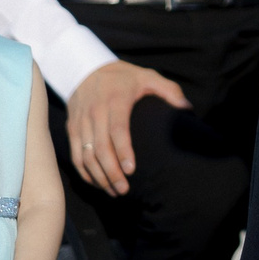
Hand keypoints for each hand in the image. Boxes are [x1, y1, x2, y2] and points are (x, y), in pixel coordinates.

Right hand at [66, 60, 188, 195]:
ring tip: (114, 191)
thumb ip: (168, 90)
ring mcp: (80, 121)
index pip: (117, 130)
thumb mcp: (147, 76)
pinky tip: (97, 183)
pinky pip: (75, 155)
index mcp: (115, 100)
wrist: (86, 68)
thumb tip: (186, 108)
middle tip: (125, 190)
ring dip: (98, 177)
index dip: (123, 152)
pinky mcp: (71, 129)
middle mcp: (95, 111)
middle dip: (111, 172)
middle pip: (100, 148)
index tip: (132, 171)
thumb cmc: (123, 77)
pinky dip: (84, 173)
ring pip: (85, 156)